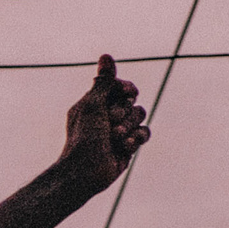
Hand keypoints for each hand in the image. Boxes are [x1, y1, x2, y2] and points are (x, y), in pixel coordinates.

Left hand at [58, 54, 150, 190]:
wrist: (85, 171)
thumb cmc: (84, 137)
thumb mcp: (92, 105)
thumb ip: (104, 82)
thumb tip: (106, 56)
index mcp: (94, 103)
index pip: (121, 86)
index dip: (127, 88)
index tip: (127, 92)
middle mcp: (106, 114)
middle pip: (132, 101)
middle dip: (124, 112)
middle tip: (109, 123)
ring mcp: (118, 129)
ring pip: (140, 116)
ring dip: (128, 127)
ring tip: (114, 138)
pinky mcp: (127, 144)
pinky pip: (144, 133)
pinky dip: (135, 139)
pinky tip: (124, 147)